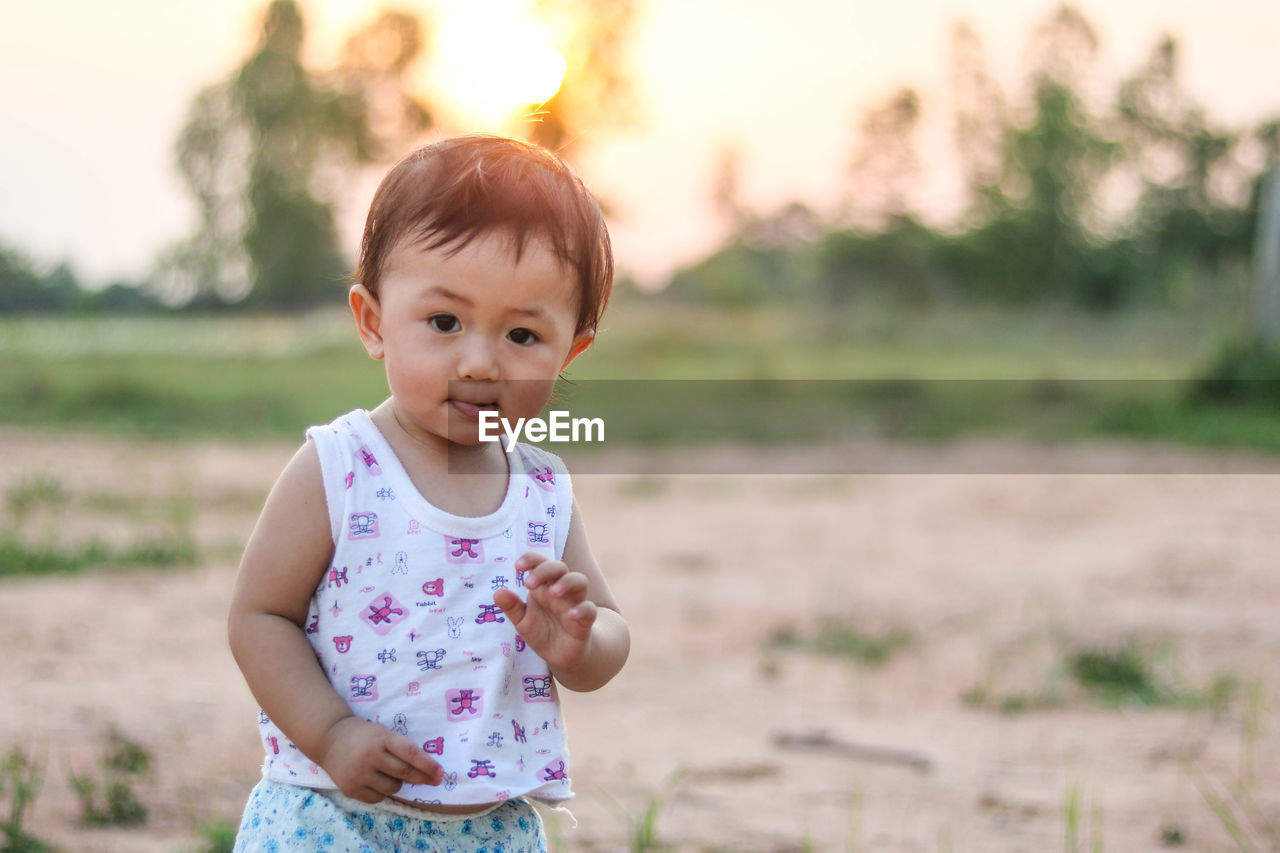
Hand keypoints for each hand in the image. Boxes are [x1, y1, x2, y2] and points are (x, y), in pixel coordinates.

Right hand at [318, 716, 442, 802]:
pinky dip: (383, 792)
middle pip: (404, 773)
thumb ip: (402, 749)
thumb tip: (427, 771)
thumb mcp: (383, 734)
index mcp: (381, 738)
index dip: (428, 765)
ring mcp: (358, 774)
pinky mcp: (350, 789)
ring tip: (389, 772)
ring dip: (398, 783)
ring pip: (392, 788)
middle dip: (422, 778)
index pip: (410, 753)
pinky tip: (376, 781)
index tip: (441, 773)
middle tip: (433, 780)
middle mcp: (369, 756)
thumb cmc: (365, 736)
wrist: (331, 740)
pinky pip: (378, 798)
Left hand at [494, 551, 596, 672]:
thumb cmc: (543, 632)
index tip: (518, 567)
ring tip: (553, 593)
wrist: (564, 655)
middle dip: (545, 570)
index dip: (531, 559)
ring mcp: (575, 603)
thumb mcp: (523, 621)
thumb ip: (512, 607)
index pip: (540, 563)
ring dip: (566, 583)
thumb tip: (498, 593)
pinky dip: (582, 609)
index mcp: (544, 586)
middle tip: (529, 584)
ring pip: (580, 581)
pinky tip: (570, 615)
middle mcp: (561, 590)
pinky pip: (590, 609)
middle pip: (559, 567)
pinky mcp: (585, 621)